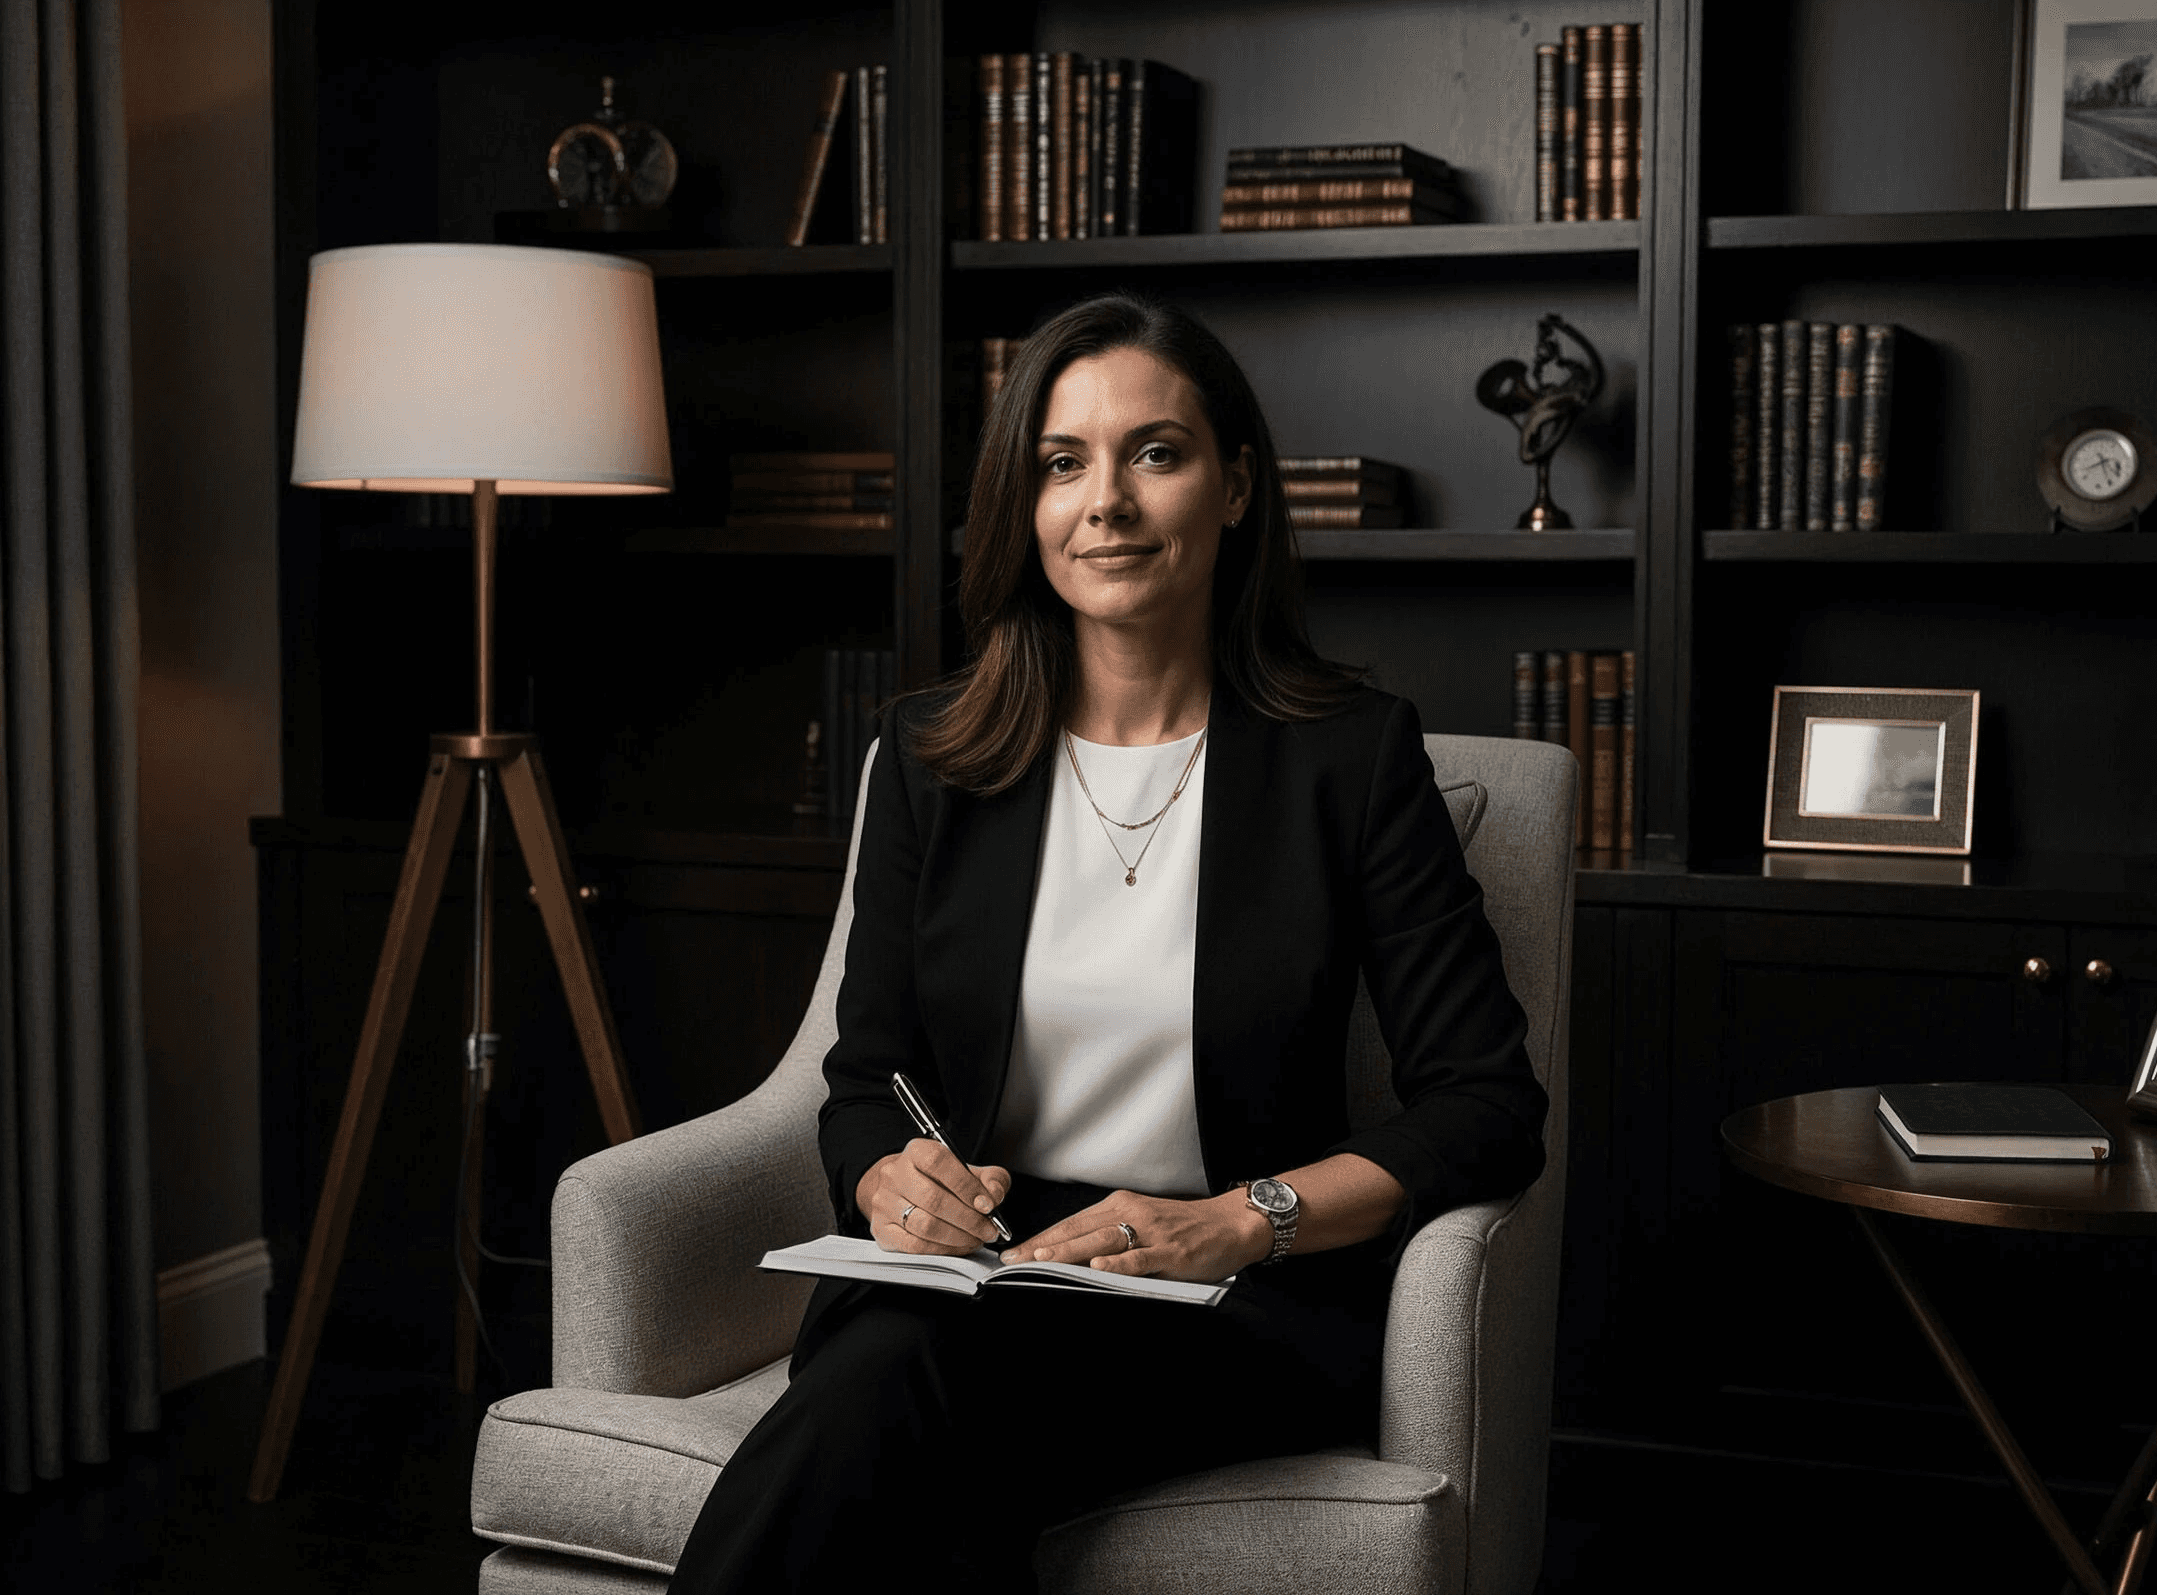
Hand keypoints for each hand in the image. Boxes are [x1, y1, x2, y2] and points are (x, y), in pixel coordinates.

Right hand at [857, 1140, 1010, 1255]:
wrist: (902, 1189)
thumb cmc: (938, 1180)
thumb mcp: (968, 1170)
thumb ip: (990, 1178)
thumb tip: (994, 1194)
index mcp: (916, 1151)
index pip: (940, 1163)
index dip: (967, 1186)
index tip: (988, 1205)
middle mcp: (895, 1174)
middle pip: (934, 1200)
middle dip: (969, 1219)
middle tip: (988, 1230)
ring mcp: (885, 1203)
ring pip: (925, 1225)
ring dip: (957, 1237)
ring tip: (976, 1239)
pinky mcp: (882, 1229)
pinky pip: (914, 1246)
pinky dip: (942, 1250)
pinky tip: (957, 1247)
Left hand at [1003, 1190, 1271, 1283]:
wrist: (1230, 1223)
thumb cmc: (1184, 1227)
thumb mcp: (1142, 1222)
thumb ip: (1110, 1234)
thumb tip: (1071, 1255)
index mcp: (1120, 1205)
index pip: (1071, 1223)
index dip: (1041, 1237)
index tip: (1014, 1252)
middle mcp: (1130, 1213)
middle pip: (1078, 1230)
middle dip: (1043, 1246)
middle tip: (1014, 1259)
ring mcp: (1150, 1232)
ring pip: (1101, 1240)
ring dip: (1069, 1251)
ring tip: (1042, 1260)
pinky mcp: (1170, 1251)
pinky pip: (1139, 1258)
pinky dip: (1118, 1263)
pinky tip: (1098, 1268)